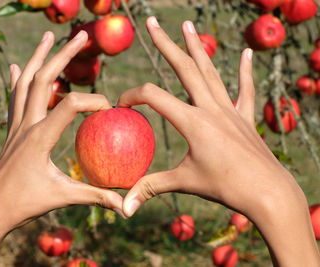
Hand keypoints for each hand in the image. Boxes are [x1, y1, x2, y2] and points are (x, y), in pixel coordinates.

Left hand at [0, 31, 122, 266]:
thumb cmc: (25, 204)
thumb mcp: (64, 198)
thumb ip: (96, 197)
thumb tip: (126, 206)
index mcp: (40, 137)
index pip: (70, 105)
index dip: (93, 101)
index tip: (109, 109)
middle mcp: (25, 124)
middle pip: (43, 79)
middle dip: (63, 55)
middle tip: (80, 36)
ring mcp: (15, 125)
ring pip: (25, 82)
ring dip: (38, 57)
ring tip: (48, 36)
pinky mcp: (11, 130)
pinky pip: (14, 97)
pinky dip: (17, 79)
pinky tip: (18, 66)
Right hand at [118, 17, 319, 265]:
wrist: (268, 192)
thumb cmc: (225, 188)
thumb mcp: (184, 183)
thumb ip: (151, 187)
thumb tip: (123, 206)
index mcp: (193, 121)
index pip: (154, 97)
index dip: (133, 96)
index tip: (121, 105)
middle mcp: (211, 108)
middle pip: (184, 69)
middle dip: (166, 45)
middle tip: (152, 24)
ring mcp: (230, 110)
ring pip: (210, 72)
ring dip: (197, 47)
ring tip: (188, 26)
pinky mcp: (245, 117)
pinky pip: (244, 89)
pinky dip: (245, 70)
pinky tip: (246, 53)